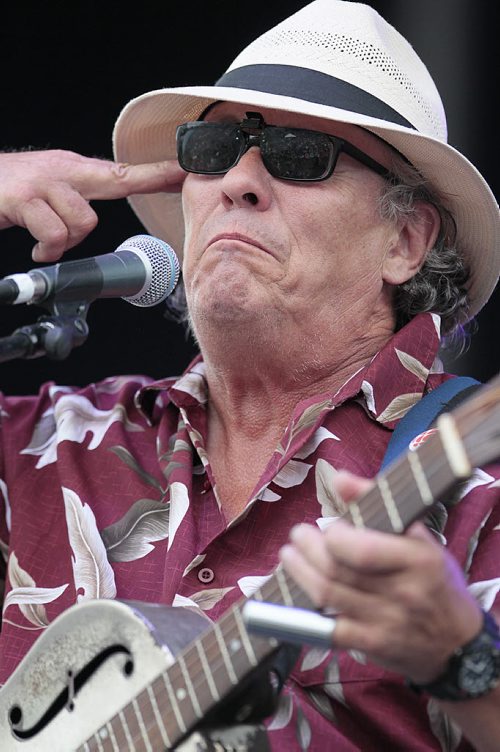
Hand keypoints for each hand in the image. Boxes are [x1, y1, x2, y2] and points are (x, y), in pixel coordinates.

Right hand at [0, 149, 185, 260]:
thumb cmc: (10, 190)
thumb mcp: (49, 188)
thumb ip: (76, 197)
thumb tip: (94, 215)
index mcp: (73, 170)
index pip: (123, 172)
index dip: (157, 173)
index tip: (186, 170)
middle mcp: (63, 171)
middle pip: (116, 182)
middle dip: (147, 184)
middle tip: (154, 189)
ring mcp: (44, 183)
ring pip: (84, 220)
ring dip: (67, 240)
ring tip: (48, 241)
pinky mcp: (24, 199)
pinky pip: (54, 234)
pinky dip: (47, 250)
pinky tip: (38, 250)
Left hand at [280, 470, 482, 683]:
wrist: (459, 643)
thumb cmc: (435, 581)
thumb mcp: (420, 538)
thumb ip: (378, 503)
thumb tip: (339, 478)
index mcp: (419, 560)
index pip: (364, 550)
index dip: (335, 536)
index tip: (329, 525)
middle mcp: (404, 593)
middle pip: (338, 570)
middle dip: (308, 549)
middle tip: (298, 535)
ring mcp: (387, 623)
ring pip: (328, 595)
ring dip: (300, 572)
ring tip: (290, 556)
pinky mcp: (373, 646)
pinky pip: (329, 629)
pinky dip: (307, 609)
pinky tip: (298, 591)